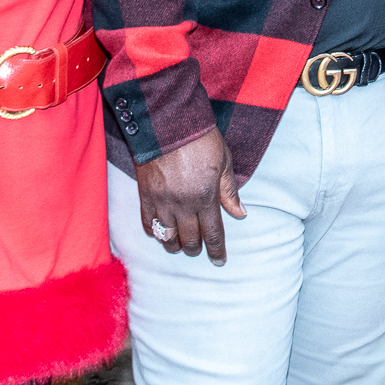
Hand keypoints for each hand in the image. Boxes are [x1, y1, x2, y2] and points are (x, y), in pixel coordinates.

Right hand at [135, 128, 246, 264]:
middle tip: (200, 249)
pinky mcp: (145, 195)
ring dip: (175, 245)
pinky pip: (148, 223)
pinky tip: (161, 233)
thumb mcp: (224, 162)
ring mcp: (162, 202)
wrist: (168, 122)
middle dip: (196, 249)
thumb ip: (230, 192)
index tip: (219, 261)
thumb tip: (240, 214)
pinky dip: (154, 232)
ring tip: (180, 245)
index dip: (217, 251)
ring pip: (167, 237)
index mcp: (206, 197)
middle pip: (190, 240)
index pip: (213, 233)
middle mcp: (183, 204)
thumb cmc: (201, 139)